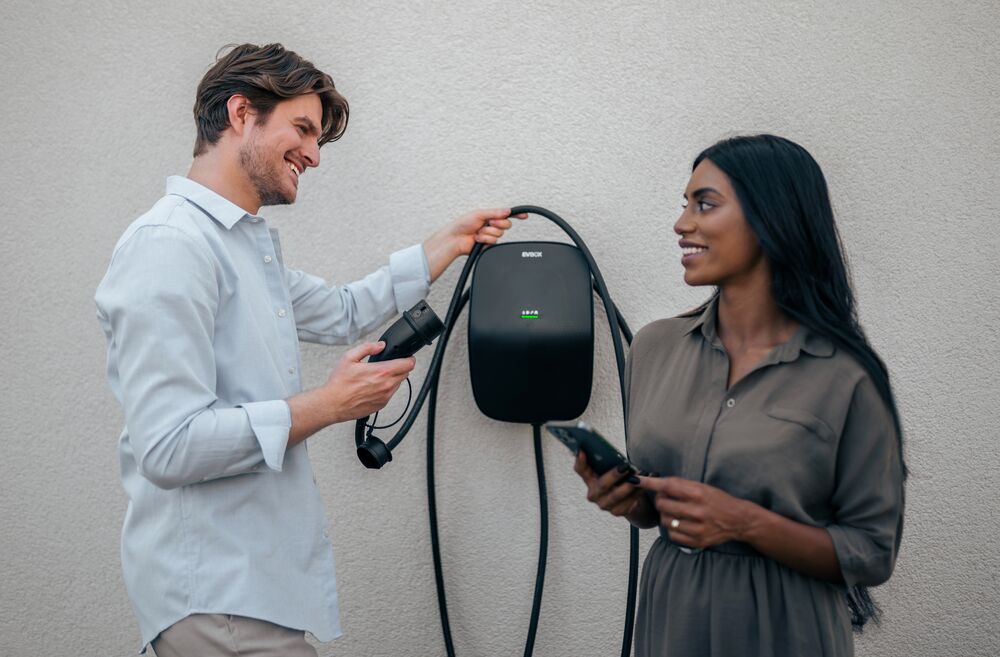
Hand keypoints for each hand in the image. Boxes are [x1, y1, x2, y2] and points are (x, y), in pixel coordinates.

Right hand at [323, 341, 415, 421]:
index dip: (409, 358)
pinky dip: (386, 388)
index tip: (406, 357)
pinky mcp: (381, 405)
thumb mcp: (350, 357)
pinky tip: (373, 386)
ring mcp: (385, 396)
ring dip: (393, 378)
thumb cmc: (339, 383)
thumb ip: (368, 348)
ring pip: (398, 384)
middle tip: (389, 364)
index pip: (408, 364)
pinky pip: (390, 394)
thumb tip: (380, 345)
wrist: (332, 404)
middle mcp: (387, 385)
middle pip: (406, 373)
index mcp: (382, 372)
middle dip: (400, 367)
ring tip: (377, 376)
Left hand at [424, 208, 527, 280]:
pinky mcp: (488, 245)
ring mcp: (490, 236)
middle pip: (506, 225)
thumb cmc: (462, 224)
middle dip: (497, 224)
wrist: (455, 239)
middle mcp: (491, 225)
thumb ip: (494, 213)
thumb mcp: (479, 214)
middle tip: (487, 223)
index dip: (517, 215)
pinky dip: (485, 240)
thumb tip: (507, 211)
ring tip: (478, 232)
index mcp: (490, 216)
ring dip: (487, 232)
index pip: (506, 215)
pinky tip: (477, 239)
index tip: (525, 215)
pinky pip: (493, 242)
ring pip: (499, 234)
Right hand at [573, 451, 643, 517]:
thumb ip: (607, 460)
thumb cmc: (617, 479)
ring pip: (617, 495)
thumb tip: (609, 450)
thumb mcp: (610, 468)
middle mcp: (593, 494)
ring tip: (639, 476)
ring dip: (629, 485)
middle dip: (614, 475)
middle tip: (626, 467)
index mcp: (589, 479)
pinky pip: (628, 503)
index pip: (580, 469)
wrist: (627, 499)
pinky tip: (644, 486)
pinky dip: (637, 493)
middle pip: (602, 484)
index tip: (582, 451)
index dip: (580, 461)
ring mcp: (604, 504)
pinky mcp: (617, 512)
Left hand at [636, 476, 754, 548]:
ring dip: (666, 515)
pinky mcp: (696, 541)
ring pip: (665, 520)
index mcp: (698, 493)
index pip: (668, 486)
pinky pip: (672, 535)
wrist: (738, 520)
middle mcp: (697, 511)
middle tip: (666, 499)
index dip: (650, 482)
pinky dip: (673, 528)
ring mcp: (697, 528)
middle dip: (660, 500)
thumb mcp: (702, 487)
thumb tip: (657, 484)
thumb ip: (681, 486)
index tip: (637, 480)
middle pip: (662, 504)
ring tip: (675, 512)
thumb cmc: (718, 500)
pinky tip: (681, 523)